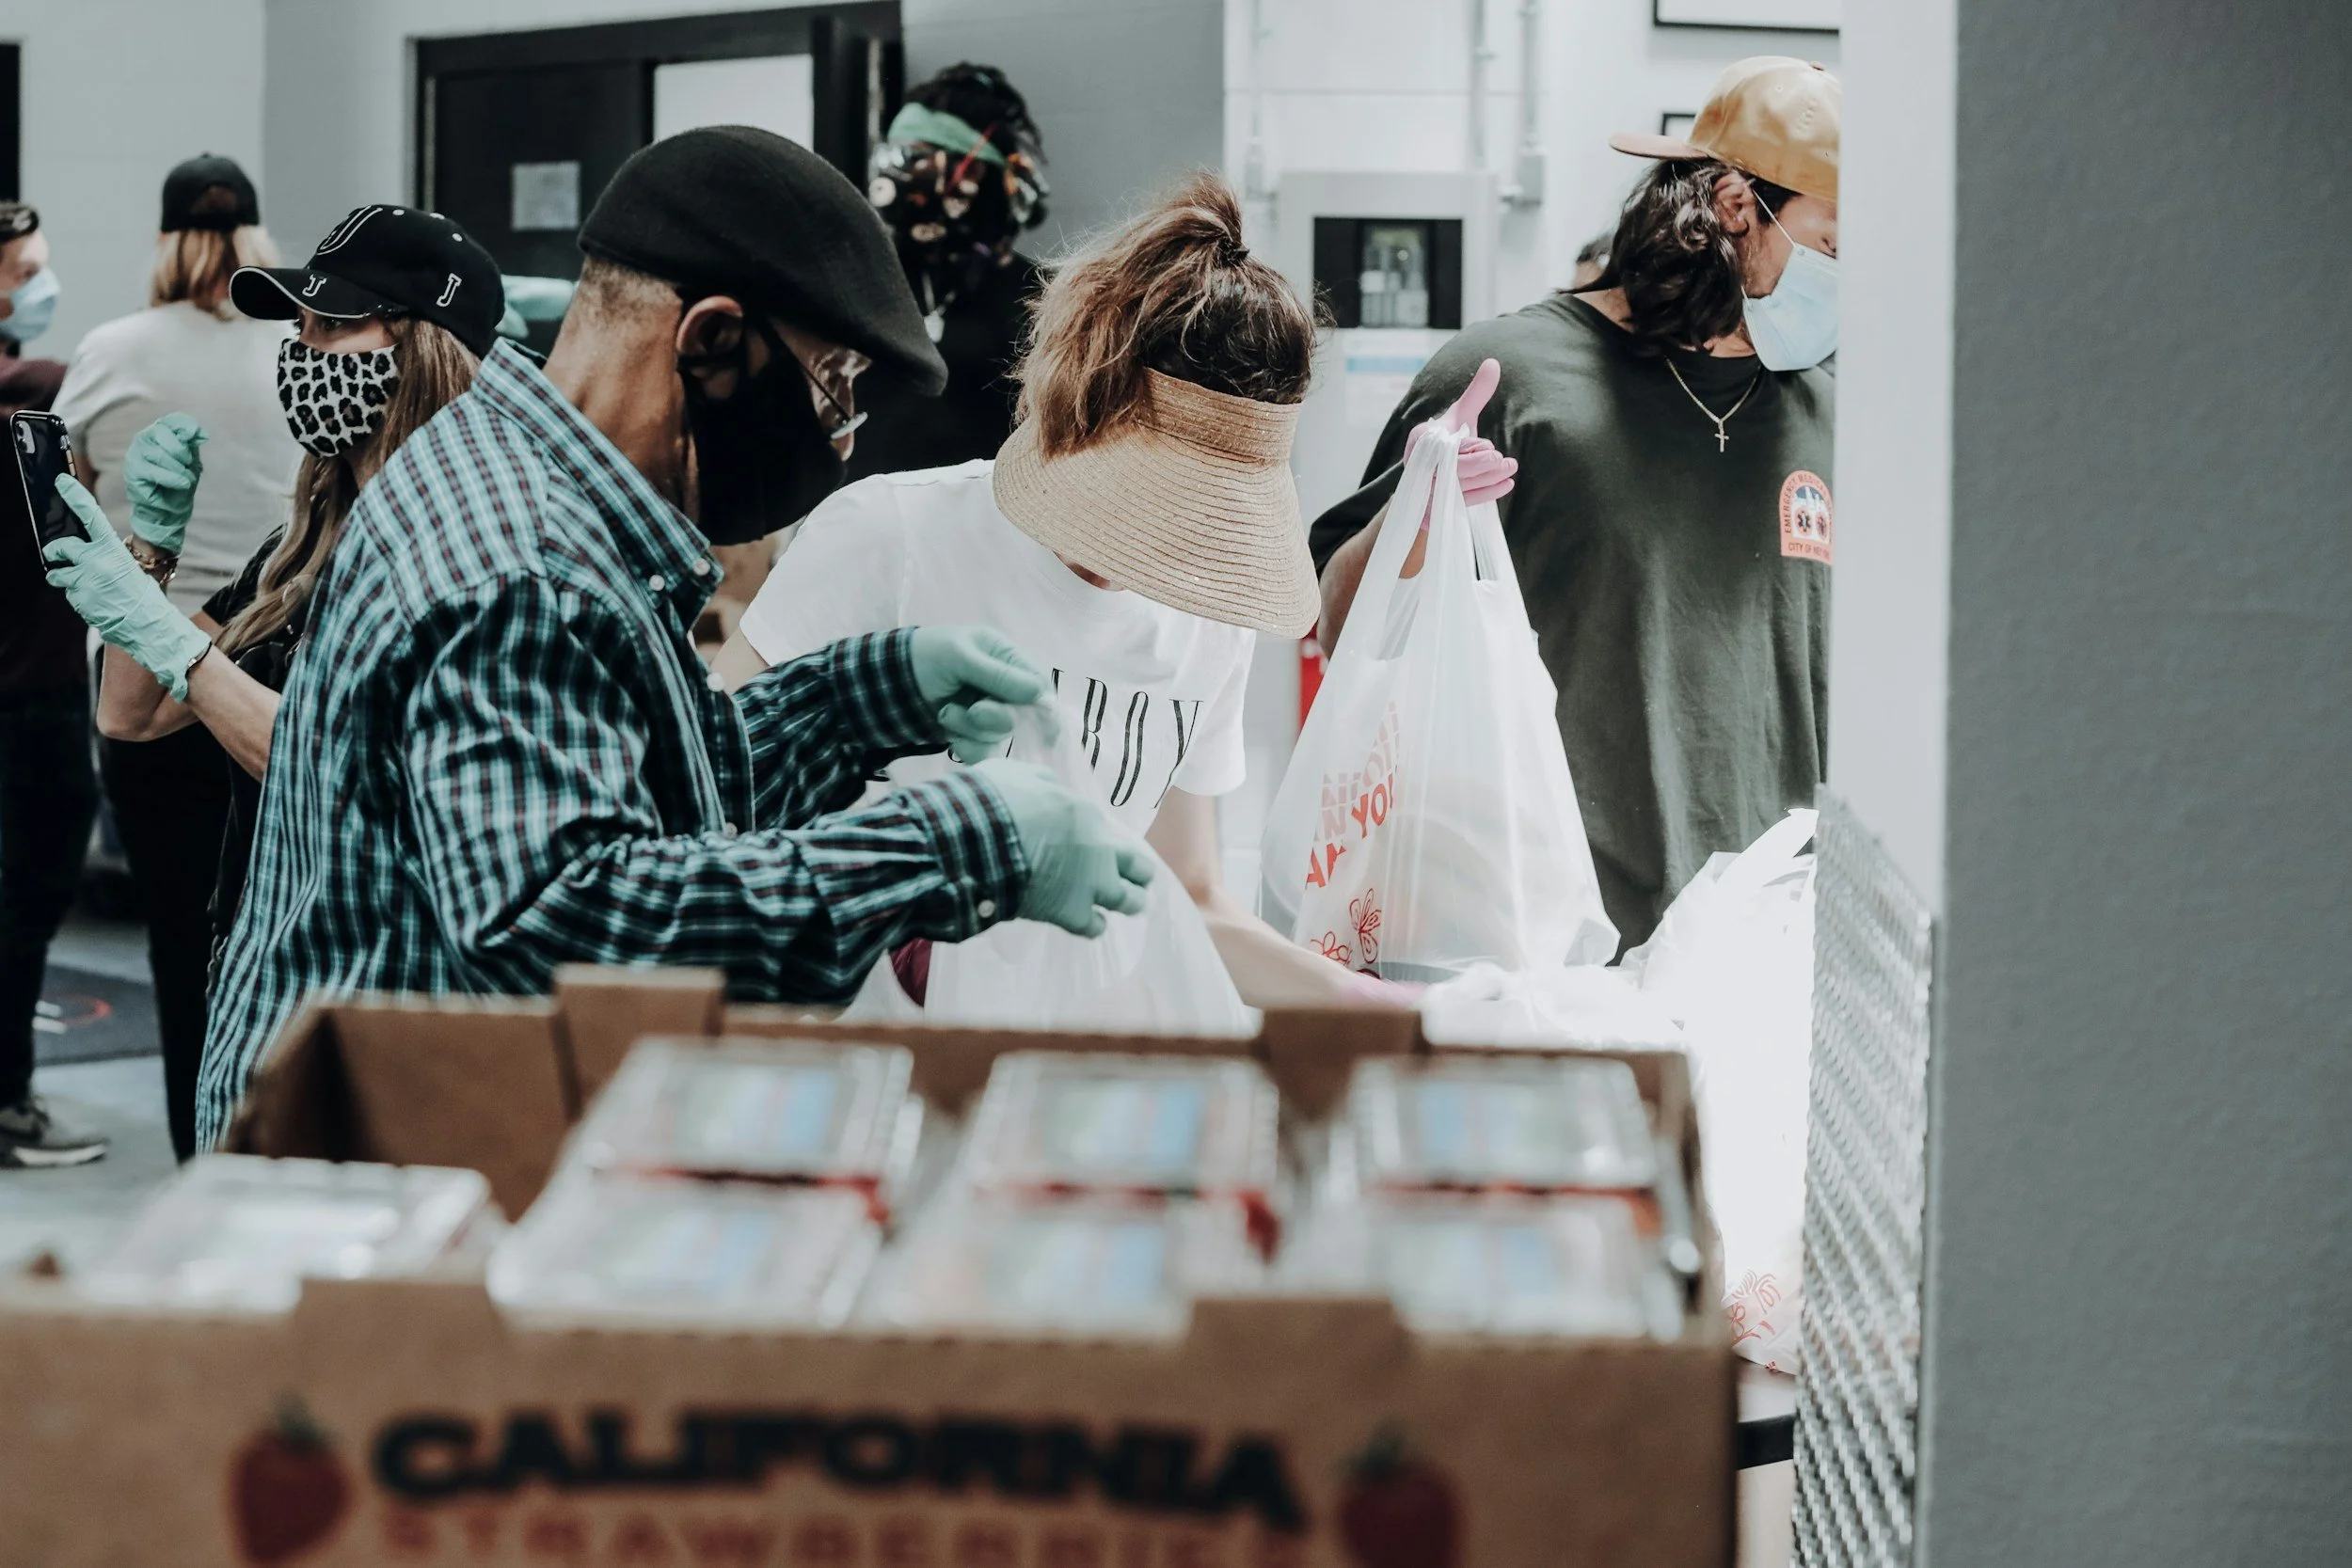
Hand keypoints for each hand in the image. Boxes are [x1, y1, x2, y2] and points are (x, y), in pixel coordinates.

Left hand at [43, 477, 212, 699]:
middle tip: (55, 555)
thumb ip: (106, 558)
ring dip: (63, 578)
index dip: (75, 496)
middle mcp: (95, 562)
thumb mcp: (129, 569)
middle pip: (61, 548)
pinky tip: (94, 603)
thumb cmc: (143, 597)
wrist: (149, 625)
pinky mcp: (78, 599)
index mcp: (112, 550)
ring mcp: (84, 581)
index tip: (61, 482)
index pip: (91, 516)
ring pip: (58, 574)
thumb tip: (87, 555)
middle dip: (55, 552)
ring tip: (81, 586)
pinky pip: (69, 593)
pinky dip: (77, 597)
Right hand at [122, 413, 205, 553]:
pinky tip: (180, 484)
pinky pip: (153, 472)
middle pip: (162, 433)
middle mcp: (144, 440)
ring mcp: (135, 455)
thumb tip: (201, 434)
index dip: (185, 425)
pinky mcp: (133, 473)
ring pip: (158, 454)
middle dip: (181, 451)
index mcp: (159, 433)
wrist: (171, 507)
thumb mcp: (192, 460)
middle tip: (188, 464)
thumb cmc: (180, 480)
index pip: (170, 420)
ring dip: (177, 469)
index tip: (199, 436)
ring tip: (185, 480)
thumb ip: (193, 444)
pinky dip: (171, 479)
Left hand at [910, 626, 1052, 763]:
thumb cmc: (924, 656)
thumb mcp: (960, 656)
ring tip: (946, 714)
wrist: (884, 681)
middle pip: (1021, 714)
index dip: (1045, 707)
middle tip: (975, 710)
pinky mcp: (970, 732)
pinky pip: (983, 749)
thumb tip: (1039, 695)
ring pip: (999, 735)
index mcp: (1005, 657)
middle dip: (996, 717)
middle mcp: (1000, 685)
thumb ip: (998, 675)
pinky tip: (950, 737)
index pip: (1038, 683)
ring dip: (972, 729)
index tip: (1047, 729)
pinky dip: (967, 747)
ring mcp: (985, 710)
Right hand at [969, 759, 1154, 936]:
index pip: (1110, 831)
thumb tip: (1052, 791)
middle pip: (1137, 867)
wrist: (974, 841)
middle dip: (1138, 873)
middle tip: (1138, 878)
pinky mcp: (1071, 913)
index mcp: (1086, 815)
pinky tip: (1091, 922)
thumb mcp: (1022, 776)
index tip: (1097, 845)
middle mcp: (1099, 851)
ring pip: (1129, 900)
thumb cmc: (994, 801)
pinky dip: (1093, 924)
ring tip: (1130, 905)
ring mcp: (1089, 885)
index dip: (1104, 839)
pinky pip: (1094, 926)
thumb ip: (1045, 785)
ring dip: (1130, 901)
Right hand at [1405, 357, 1516, 510]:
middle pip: (1451, 471)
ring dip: (1488, 479)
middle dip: (1481, 466)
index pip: (1446, 448)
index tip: (1491, 447)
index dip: (1471, 450)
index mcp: (1421, 440)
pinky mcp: (1433, 510)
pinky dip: (1485, 494)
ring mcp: (1424, 491)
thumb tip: (1494, 363)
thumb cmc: (1447, 441)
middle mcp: (1418, 467)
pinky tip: (1505, 484)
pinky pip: (1460, 504)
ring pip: (1458, 489)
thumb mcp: (1461, 415)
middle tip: (1506, 460)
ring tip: (1510, 468)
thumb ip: (1476, 393)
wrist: (1429, 475)